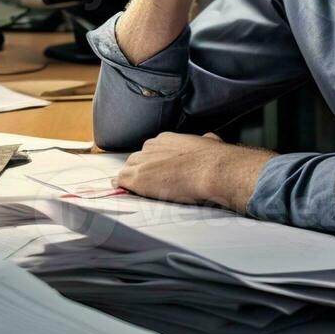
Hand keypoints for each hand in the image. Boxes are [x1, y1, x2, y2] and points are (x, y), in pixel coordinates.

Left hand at [115, 132, 271, 212]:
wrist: (211, 170)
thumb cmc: (214, 159)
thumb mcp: (209, 142)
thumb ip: (204, 141)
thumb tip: (209, 139)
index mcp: (167, 139)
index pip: (152, 150)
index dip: (154, 163)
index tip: (160, 173)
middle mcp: (151, 147)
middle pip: (137, 159)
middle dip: (142, 171)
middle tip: (151, 186)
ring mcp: (141, 161)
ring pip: (128, 170)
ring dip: (132, 181)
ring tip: (139, 193)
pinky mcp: (136, 177)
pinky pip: (120, 181)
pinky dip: (122, 188)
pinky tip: (127, 194)